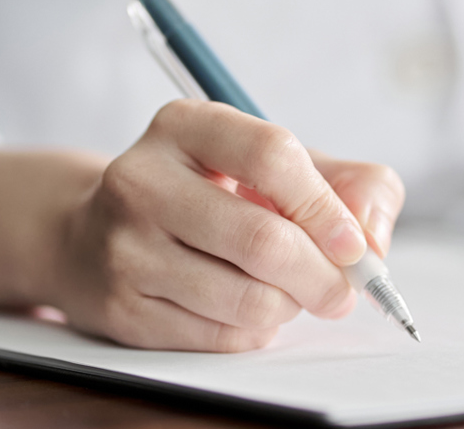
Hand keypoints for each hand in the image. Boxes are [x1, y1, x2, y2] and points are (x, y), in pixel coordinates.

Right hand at [48, 100, 404, 351]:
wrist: (91, 236)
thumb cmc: (205, 194)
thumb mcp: (271, 164)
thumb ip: (346, 183)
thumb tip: (372, 238)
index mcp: (184, 126)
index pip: (271, 156)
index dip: (325, 206)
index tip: (353, 243)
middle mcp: (142, 180)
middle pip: (262, 240)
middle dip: (322, 275)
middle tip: (342, 289)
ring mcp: (125, 248)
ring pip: (247, 299)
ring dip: (290, 306)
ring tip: (287, 290)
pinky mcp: (123, 310)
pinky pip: (222, 337)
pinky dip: (255, 330)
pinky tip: (244, 306)